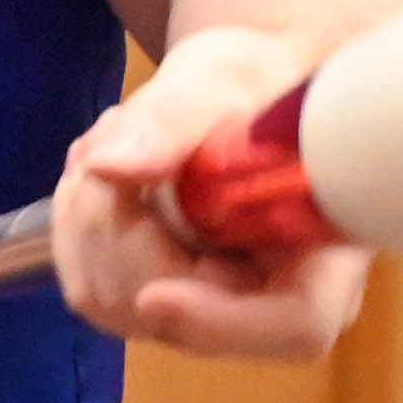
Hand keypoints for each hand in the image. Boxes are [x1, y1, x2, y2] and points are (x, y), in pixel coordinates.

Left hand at [52, 23, 370, 361]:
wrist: (250, 91)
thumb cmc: (265, 81)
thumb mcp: (233, 77)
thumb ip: (179, 116)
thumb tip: (109, 164)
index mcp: (327, 252)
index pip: (296, 324)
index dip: (222, 321)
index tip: (155, 295)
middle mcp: (273, 301)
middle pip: (176, 315)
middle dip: (117, 224)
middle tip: (113, 131)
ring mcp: (210, 307)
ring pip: (114, 302)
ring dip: (87, 214)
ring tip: (117, 135)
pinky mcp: (159, 295)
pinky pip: (90, 283)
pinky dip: (75, 219)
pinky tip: (105, 164)